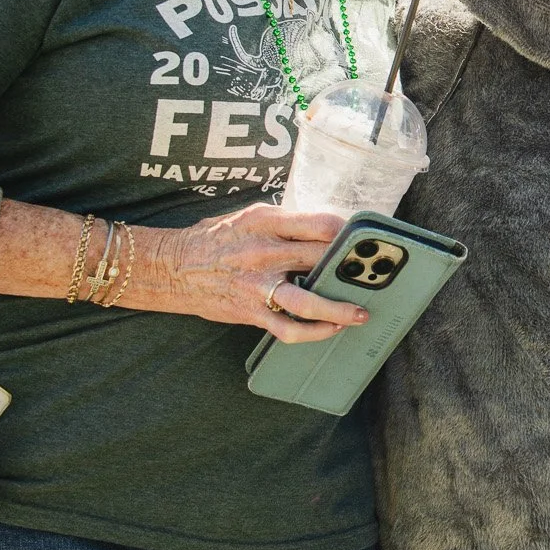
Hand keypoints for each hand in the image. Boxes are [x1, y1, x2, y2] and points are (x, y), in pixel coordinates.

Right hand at [158, 203, 369, 339]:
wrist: (173, 266)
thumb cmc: (218, 238)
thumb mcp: (253, 217)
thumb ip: (288, 224)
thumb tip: (329, 231)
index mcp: (268, 221)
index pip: (322, 224)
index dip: (349, 234)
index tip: (364, 240)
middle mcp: (265, 251)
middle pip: (322, 259)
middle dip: (352, 270)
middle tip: (375, 277)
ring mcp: (258, 284)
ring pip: (309, 301)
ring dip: (340, 310)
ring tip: (361, 314)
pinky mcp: (251, 311)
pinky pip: (288, 328)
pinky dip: (314, 332)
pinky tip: (331, 330)